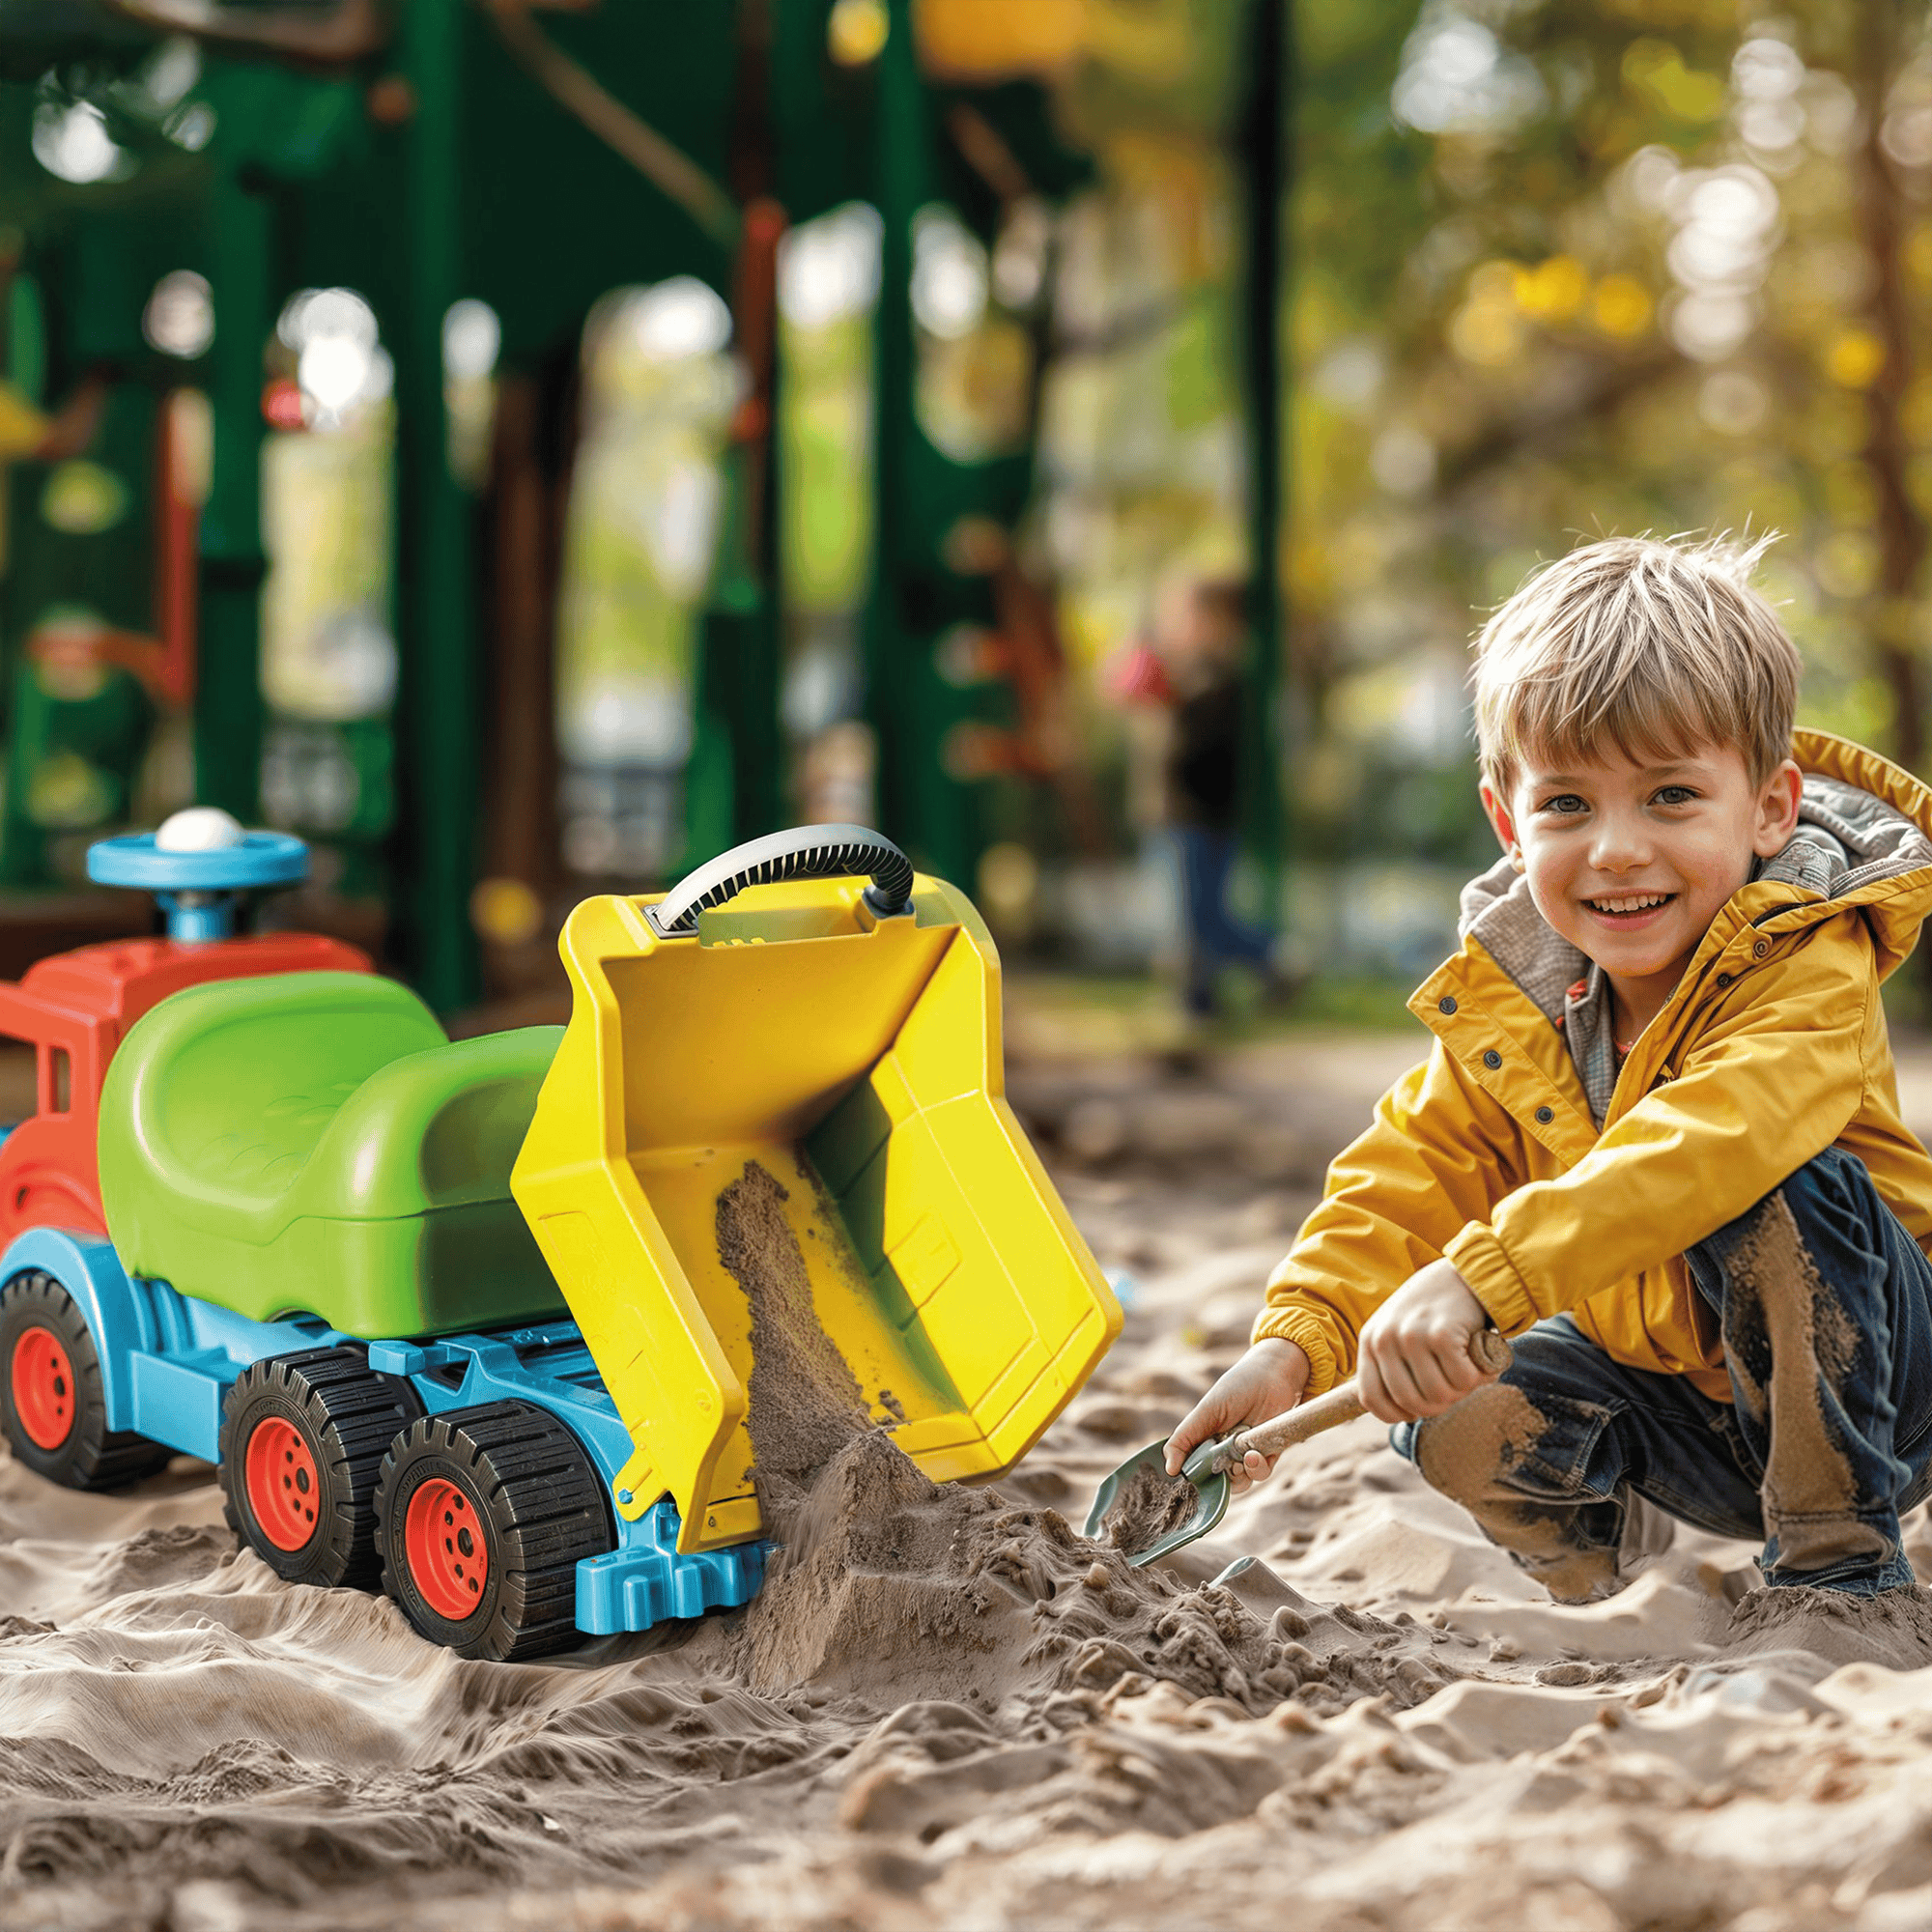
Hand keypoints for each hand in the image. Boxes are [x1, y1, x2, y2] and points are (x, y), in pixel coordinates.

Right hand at [1164, 1338, 1309, 1493]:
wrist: (1274, 1375)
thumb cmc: (1237, 1387)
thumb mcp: (1205, 1412)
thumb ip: (1184, 1438)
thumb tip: (1169, 1469)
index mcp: (1204, 1439)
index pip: (1192, 1468)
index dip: (1190, 1478)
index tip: (1189, 1480)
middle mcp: (1224, 1450)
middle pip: (1215, 1481)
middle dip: (1217, 1480)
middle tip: (1220, 1466)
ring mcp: (1246, 1453)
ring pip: (1239, 1482)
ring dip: (1240, 1475)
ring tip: (1244, 1456)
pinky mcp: (1268, 1454)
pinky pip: (1261, 1474)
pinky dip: (1257, 1468)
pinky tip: (1254, 1454)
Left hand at [1357, 1259, 1496, 1423]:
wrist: (1466, 1273)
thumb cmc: (1435, 1310)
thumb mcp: (1399, 1330)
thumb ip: (1393, 1363)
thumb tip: (1397, 1411)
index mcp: (1369, 1340)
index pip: (1371, 1399)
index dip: (1397, 1415)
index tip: (1417, 1411)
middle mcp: (1384, 1338)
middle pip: (1411, 1403)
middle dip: (1438, 1404)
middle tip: (1454, 1387)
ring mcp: (1411, 1336)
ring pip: (1439, 1395)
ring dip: (1461, 1390)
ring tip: (1466, 1368)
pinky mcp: (1441, 1334)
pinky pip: (1462, 1380)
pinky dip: (1478, 1376)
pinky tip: (1478, 1357)